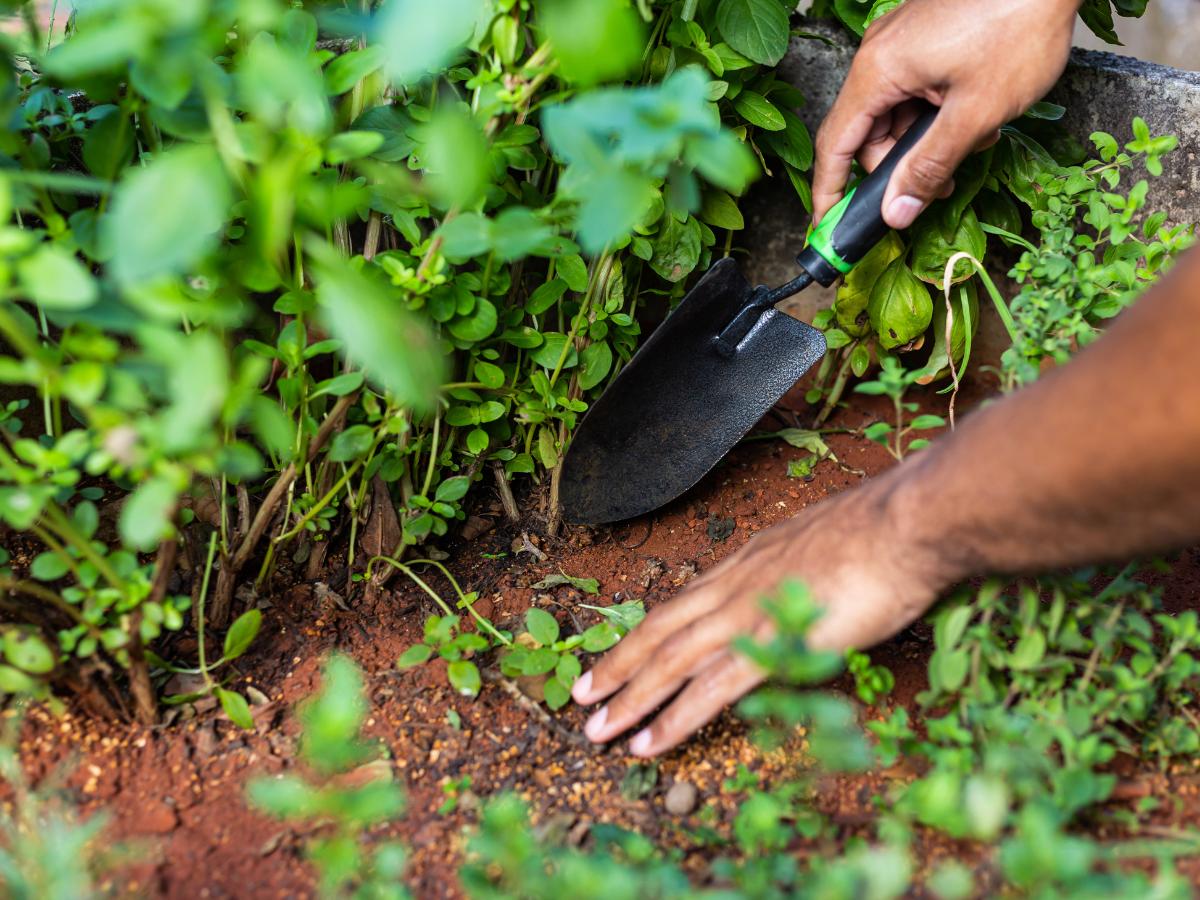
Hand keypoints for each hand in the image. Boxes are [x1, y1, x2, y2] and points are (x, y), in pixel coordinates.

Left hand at [571, 473, 953, 755]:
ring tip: (595, 731)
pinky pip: (709, 691)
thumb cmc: (887, 532)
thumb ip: (809, 567)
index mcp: (750, 560)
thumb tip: (813, 582)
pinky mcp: (771, 645)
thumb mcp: (830, 543)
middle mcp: (736, 585)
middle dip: (618, 665)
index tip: (622, 652)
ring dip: (629, 699)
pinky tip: (648, 744)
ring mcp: (748, 614)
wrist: (910, 524)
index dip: (648, 630)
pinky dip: (673, 720)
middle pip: (660, 630)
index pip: (684, 601)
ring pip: (670, 662)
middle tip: (582, 695)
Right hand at [812, 0, 1076, 228]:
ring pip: (897, 115)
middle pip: (869, 133)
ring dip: (928, 141)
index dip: (828, 191)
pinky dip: (939, 114)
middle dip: (900, 167)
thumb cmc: (1019, 24)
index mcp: (879, 70)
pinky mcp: (925, 39)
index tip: (826, 227)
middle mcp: (880, 54)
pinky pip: (915, 91)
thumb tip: (898, 211)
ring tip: (975, 139)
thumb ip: (930, 166)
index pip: (836, 144)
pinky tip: (975, 115)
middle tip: (937, 187)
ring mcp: (901, 43)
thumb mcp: (975, 112)